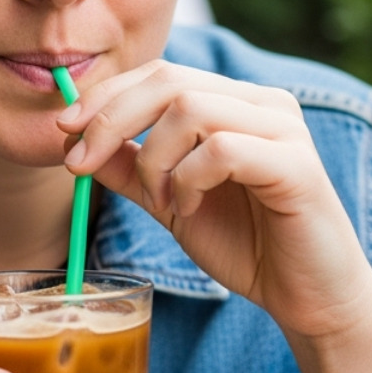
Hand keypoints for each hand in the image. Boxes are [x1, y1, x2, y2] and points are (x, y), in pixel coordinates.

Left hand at [57, 60, 371, 342]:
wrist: (307, 299)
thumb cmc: (246, 245)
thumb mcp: (170, 201)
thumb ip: (130, 169)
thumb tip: (73, 141)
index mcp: (236, 102)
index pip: (161, 73)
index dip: (106, 96)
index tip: (64, 131)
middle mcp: (265, 103)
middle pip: (170, 80)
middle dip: (111, 119)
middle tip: (79, 163)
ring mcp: (285, 130)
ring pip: (192, 109)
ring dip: (154, 160)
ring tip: (161, 203)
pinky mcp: (298, 166)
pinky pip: (222, 150)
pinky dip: (188, 180)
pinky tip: (189, 211)